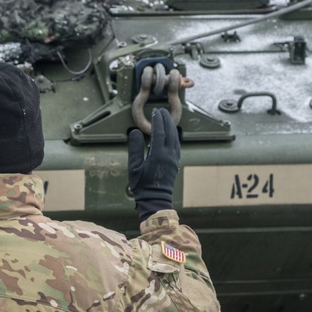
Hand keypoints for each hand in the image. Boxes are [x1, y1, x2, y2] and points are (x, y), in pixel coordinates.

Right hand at [128, 107, 179, 221]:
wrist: (155, 200)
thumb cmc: (142, 185)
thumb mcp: (134, 168)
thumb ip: (134, 148)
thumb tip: (134, 132)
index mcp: (158, 155)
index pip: (159, 133)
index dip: (158, 121)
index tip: (155, 112)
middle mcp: (169, 155)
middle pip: (170, 133)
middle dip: (166, 120)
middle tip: (161, 111)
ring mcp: (174, 159)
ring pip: (175, 138)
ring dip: (171, 127)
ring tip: (166, 118)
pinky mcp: (175, 163)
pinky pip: (177, 146)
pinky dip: (174, 136)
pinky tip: (171, 133)